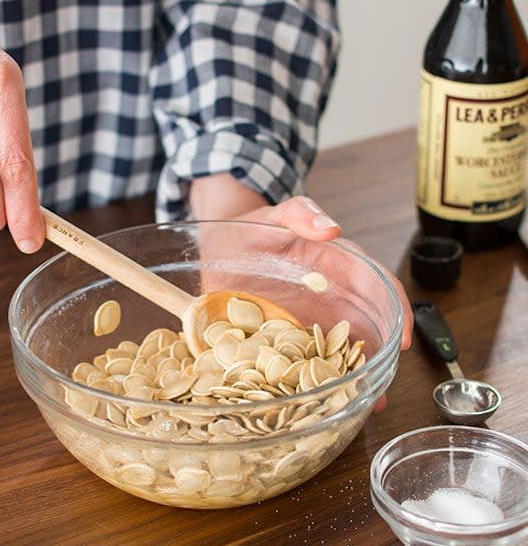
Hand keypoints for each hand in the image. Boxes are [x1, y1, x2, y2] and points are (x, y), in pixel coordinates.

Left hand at [192, 183, 412, 412]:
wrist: (217, 244)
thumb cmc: (251, 227)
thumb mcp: (275, 214)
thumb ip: (302, 213)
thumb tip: (332, 227)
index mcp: (334, 265)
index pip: (375, 284)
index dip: (394, 310)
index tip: (402, 339)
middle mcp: (324, 295)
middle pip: (360, 325)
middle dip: (374, 356)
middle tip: (381, 389)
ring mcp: (303, 317)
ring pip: (333, 347)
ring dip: (346, 374)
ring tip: (353, 405)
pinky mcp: (279, 333)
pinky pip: (299, 356)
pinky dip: (309, 376)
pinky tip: (311, 398)